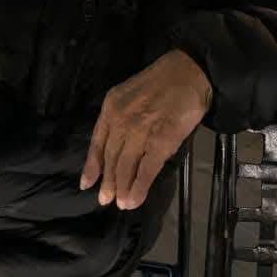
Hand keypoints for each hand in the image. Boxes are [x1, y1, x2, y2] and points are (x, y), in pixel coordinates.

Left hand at [80, 50, 211, 210]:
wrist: (190, 72)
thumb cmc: (164, 82)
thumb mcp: (131, 93)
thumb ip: (123, 115)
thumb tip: (121, 143)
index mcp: (112, 107)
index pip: (97, 141)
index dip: (91, 165)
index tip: (86, 183)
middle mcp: (121, 120)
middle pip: (110, 157)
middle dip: (108, 181)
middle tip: (105, 200)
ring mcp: (139, 132)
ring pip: (125, 166)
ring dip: (122, 188)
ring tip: (122, 203)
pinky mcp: (160, 142)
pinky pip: (145, 170)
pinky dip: (139, 187)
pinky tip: (135, 199)